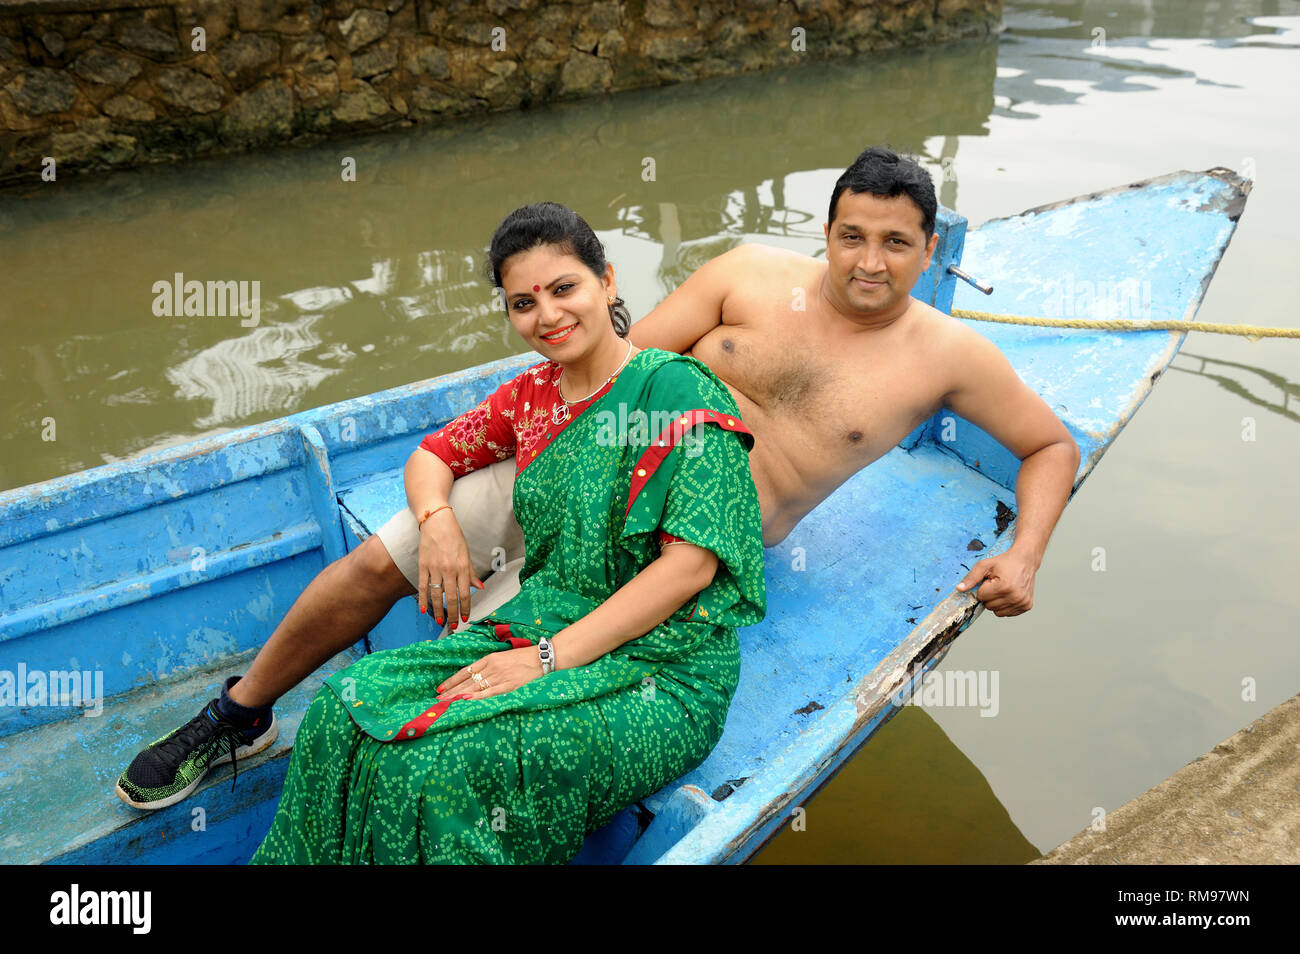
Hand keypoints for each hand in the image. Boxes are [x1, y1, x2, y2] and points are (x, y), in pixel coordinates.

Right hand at [416, 509, 483, 627]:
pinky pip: (423, 586)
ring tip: (441, 621)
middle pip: (451, 597)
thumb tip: (480, 588)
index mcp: (462, 566)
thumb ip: (471, 573)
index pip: (465, 593)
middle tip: (455, 625)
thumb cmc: (454, 537)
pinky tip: (424, 610)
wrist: (437, 521)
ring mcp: (435, 568)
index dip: (466, 607)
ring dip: (438, 610)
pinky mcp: (423, 565)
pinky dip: (423, 599)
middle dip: (454, 613)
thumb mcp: (466, 554)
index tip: (466, 618)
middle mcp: (449, 569)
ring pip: (437, 594)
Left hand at [435, 646, 543, 700]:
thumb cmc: (524, 657)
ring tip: (445, 702)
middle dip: (451, 691)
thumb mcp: (503, 657)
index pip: (465, 671)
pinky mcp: (508, 686)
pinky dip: (476, 697)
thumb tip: (476, 675)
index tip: (440, 687)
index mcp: (489, 659)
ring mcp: (499, 677)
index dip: (452, 680)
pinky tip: (465, 700)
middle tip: (437, 698)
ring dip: (458, 696)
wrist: (542, 658)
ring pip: (474, 687)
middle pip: (466, 681)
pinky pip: (489, 692)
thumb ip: (490, 665)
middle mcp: (491, 668)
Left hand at [955, 548, 1037, 616]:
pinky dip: (1005, 605)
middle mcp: (1015, 597)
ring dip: (997, 602)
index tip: (991, 580)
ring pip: (997, 612)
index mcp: (1004, 587)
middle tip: (997, 584)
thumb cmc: (1004, 562)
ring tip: (1003, 589)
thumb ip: (971, 578)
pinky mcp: (1027, 606)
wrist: (1025, 560)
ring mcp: (1022, 603)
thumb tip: (959, 589)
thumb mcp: (985, 565)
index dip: (983, 588)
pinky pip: (1007, 613)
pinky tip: (1010, 594)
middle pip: (989, 606)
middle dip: (989, 595)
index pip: (981, 597)